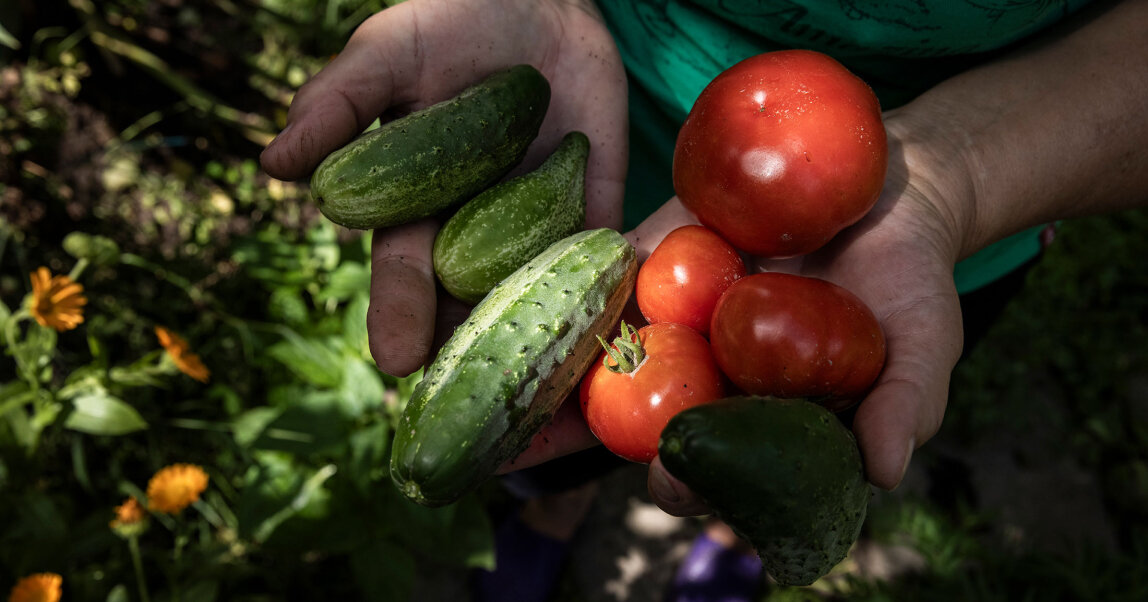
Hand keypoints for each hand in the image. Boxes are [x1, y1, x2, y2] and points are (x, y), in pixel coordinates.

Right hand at [259, 0, 627, 375]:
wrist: (537, 3)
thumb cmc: (447, 26)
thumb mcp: (388, 55)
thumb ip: (339, 105)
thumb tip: (273, 165)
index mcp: (417, 208)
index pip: (404, 273)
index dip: (398, 314)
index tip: (395, 360)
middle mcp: (475, 232)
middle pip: (469, 305)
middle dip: (469, 354)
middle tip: (470, 406)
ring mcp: (537, 225)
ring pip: (534, 299)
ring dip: (537, 347)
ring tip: (540, 399)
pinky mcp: (594, 210)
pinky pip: (599, 261)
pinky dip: (601, 299)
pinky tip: (607, 344)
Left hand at [503, 115, 969, 513]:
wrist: (880, 187)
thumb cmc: (909, 282)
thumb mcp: (923, 342)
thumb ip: (903, 406)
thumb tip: (882, 472)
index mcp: (756, 422)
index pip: (712, 472)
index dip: (687, 483)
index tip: (668, 479)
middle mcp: (701, 383)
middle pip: (634, 428)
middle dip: (586, 442)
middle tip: (534, 450)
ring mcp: (668, 324)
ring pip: (596, 367)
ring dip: (537, 387)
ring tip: (482, 403)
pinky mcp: (645, 265)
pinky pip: (592, 286)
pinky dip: (546, 300)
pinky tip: (497, 312)